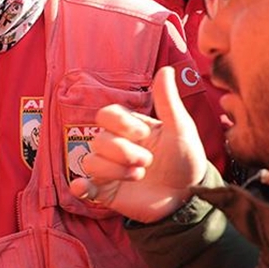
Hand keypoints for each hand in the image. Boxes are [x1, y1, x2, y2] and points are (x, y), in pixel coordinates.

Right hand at [68, 66, 209, 222]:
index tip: (143, 134)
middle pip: (98, 139)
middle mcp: (115, 147)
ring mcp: (109, 170)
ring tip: (139, 176)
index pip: (106, 115)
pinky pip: (82, 187)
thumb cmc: (185, 160)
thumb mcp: (181, 129)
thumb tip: (165, 70)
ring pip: (90, 161)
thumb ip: (168, 101)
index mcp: (129, 128)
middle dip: (124, 152)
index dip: (120, 123)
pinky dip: (80, 186)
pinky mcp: (106, 192)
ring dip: (115, 170)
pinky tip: (84, 187)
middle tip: (148, 162)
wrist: (188, 197)